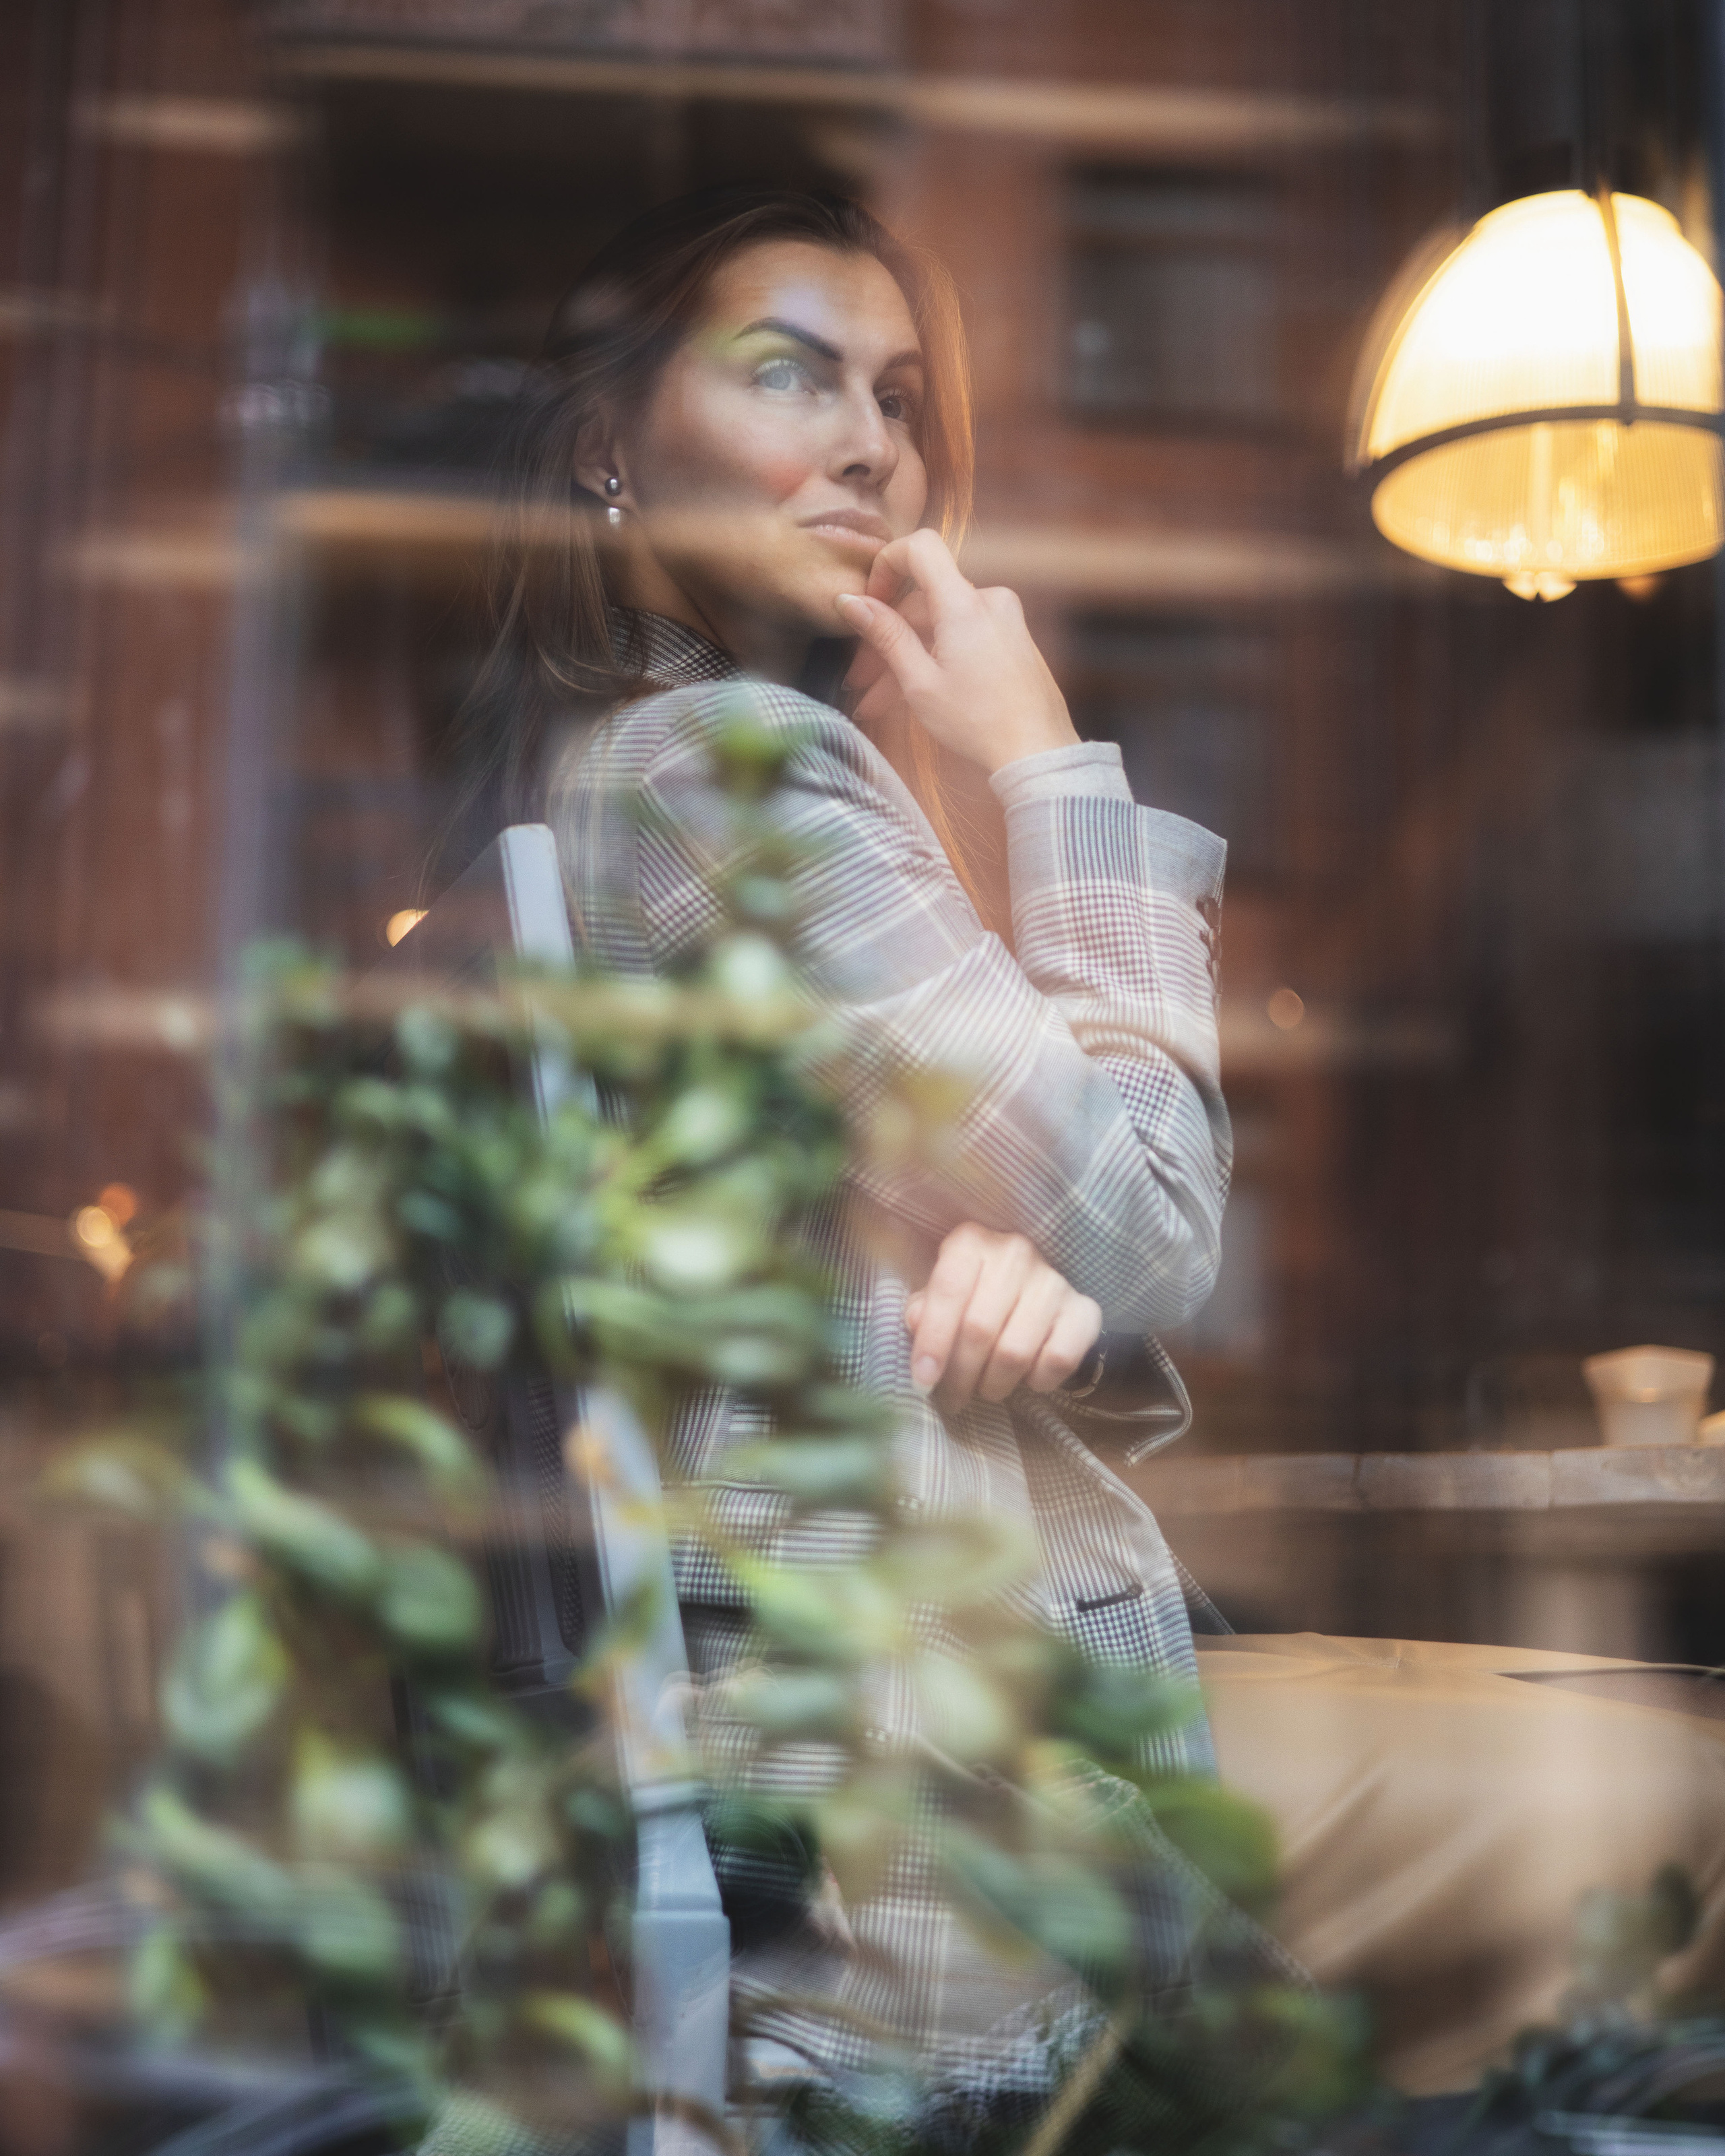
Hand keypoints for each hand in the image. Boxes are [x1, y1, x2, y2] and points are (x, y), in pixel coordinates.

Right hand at [835, 529, 1078, 774]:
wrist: (1038, 753)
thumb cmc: (978, 722)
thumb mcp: (919, 682)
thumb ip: (885, 635)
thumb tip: (849, 601)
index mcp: (965, 604)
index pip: (920, 548)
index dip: (887, 564)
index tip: (869, 600)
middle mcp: (990, 601)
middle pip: (925, 601)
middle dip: (888, 638)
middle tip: (861, 680)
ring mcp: (1006, 619)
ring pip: (941, 625)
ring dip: (908, 658)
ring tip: (880, 703)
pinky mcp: (1014, 639)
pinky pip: (965, 637)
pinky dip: (938, 658)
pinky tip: (916, 695)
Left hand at [904, 1222, 1101, 1412]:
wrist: (1030, 1295)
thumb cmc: (972, 1297)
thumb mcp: (939, 1297)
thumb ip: (923, 1309)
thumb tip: (916, 1321)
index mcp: (971, 1241)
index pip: (949, 1290)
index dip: (933, 1341)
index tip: (923, 1382)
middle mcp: (1015, 1252)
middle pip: (979, 1328)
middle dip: (960, 1375)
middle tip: (953, 1397)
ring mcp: (1053, 1280)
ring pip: (1015, 1351)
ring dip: (995, 1384)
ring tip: (986, 1389)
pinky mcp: (1085, 1310)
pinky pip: (1059, 1359)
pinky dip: (1038, 1380)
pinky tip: (1028, 1378)